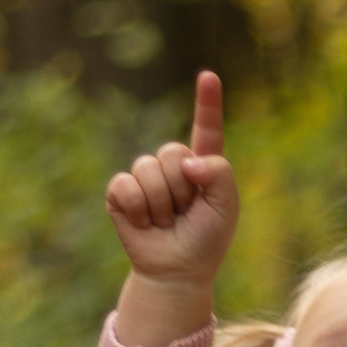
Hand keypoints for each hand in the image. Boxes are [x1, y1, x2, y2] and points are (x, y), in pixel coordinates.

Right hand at [109, 69, 237, 345]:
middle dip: (180, 188)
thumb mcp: (226, 206)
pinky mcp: (121, 193)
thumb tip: (187, 162)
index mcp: (204, 165)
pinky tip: (144, 223)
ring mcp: (145, 178)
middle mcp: (174, 166)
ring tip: (167, 221)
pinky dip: (137, 208)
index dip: (207, 102)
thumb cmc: (207, 239)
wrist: (178, 271)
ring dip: (161, 203)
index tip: (209, 76)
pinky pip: (124, 185)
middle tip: (185, 213)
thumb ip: (218, 173)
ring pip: (147, 169)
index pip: (207, 128)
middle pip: (171, 152)